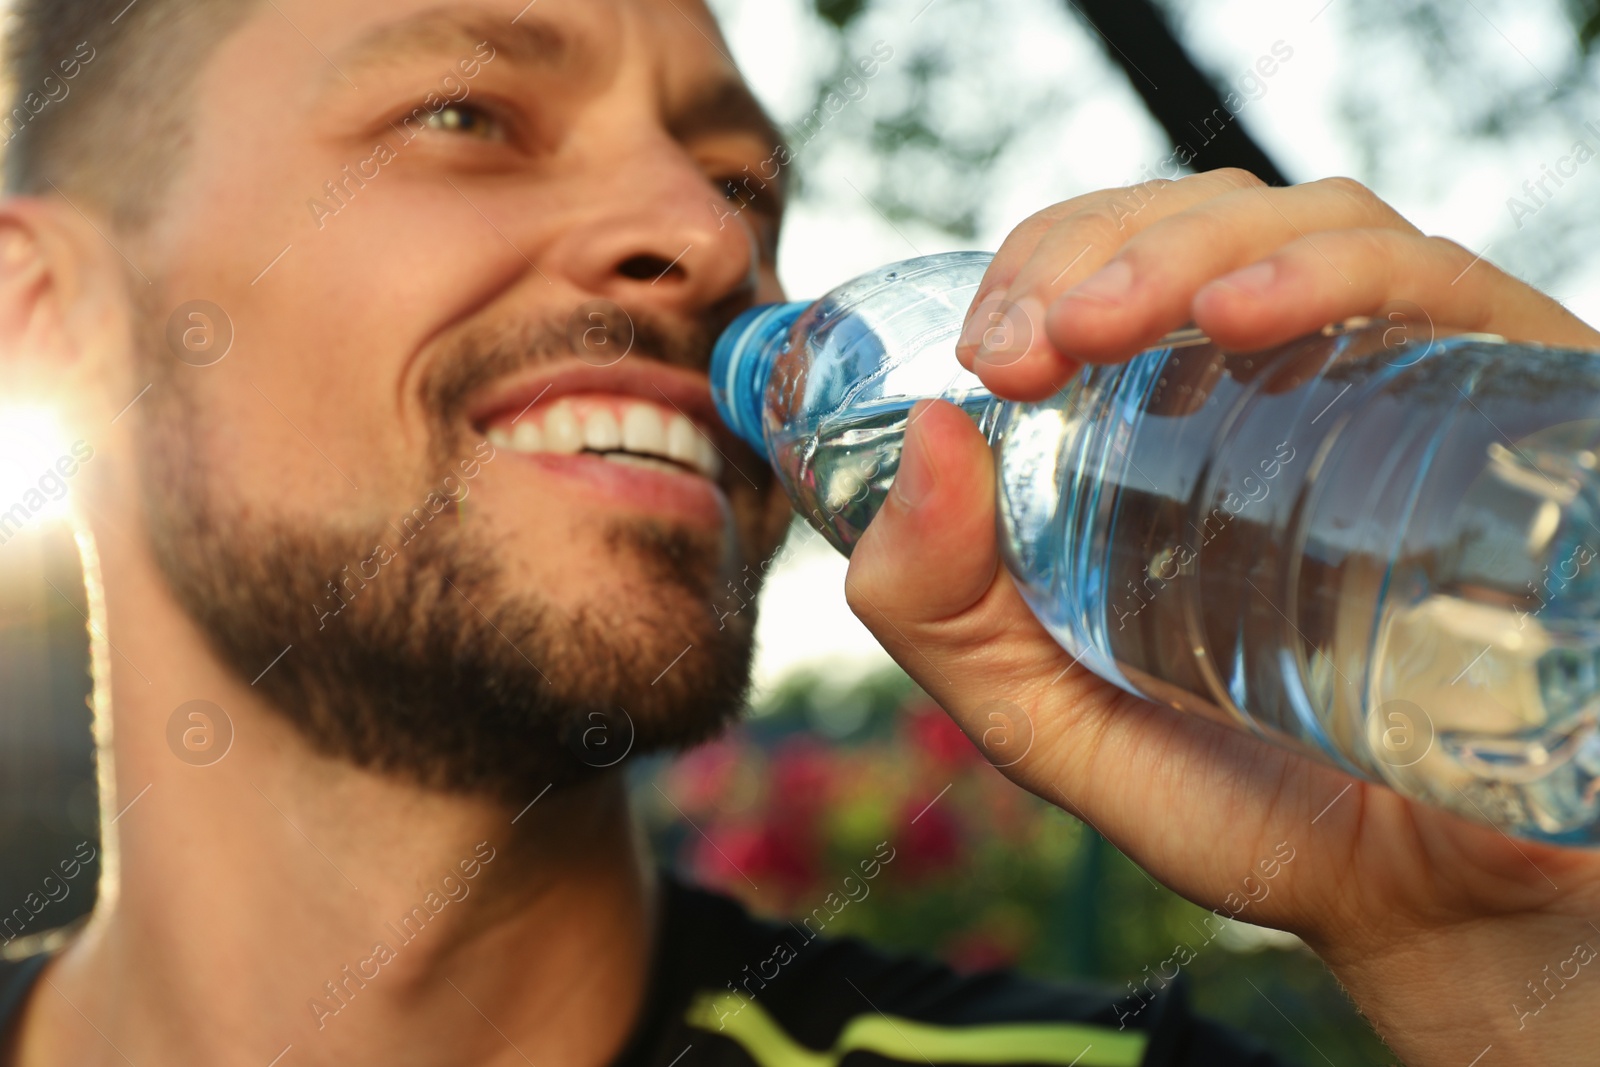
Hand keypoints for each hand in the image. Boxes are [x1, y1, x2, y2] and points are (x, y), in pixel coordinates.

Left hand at [846, 170, 1599, 1064]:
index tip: (990, 352)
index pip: (1121, 267)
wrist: (1442, 912)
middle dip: (1097, 252)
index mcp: (1199, 424)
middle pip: (1209, 222)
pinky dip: (1332, 271)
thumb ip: (946, 618)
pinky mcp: (1521, 404)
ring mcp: (1419, 382)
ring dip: (1189, 246)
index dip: (1041, 266)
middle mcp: (1312, 381)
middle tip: (1031, 343)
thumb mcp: (1054, 722)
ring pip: (1317, 223)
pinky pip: (1438, 285)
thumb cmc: (1259, 809)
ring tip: (1102, 326)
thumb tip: (925, 432)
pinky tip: (1245, 316)